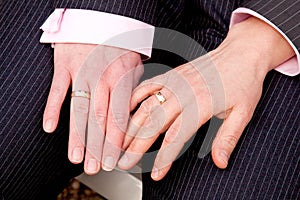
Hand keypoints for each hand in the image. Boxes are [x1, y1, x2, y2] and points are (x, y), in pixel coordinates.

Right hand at [43, 44, 143, 173]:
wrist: (101, 20)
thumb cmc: (120, 48)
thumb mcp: (134, 69)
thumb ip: (131, 95)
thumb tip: (131, 121)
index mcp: (120, 79)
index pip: (118, 116)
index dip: (115, 141)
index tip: (113, 160)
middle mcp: (101, 78)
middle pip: (98, 118)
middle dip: (96, 146)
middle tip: (94, 167)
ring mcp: (81, 71)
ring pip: (78, 108)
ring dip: (76, 135)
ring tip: (76, 158)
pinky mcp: (64, 66)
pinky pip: (56, 89)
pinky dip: (52, 108)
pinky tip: (50, 127)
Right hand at [118, 17, 294, 179]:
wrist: (243, 52)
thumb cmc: (244, 81)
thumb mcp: (243, 113)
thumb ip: (227, 138)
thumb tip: (220, 161)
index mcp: (202, 104)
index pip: (177, 137)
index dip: (164, 157)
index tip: (156, 173)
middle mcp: (184, 93)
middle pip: (154, 123)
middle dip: (137, 145)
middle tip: (125, 161)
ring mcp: (175, 82)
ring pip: (146, 106)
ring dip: (131, 125)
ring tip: (120, 141)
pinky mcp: (172, 74)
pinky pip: (148, 86)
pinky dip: (134, 98)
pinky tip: (126, 110)